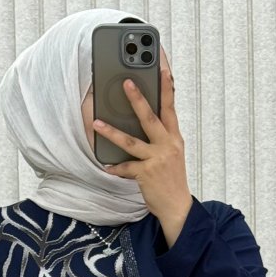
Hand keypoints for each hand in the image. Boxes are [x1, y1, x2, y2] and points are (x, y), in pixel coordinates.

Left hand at [93, 64, 191, 225]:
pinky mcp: (146, 174)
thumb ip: (162, 136)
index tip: (163, 69)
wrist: (178, 207)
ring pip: (131, 142)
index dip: (167, 88)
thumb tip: (146, 119)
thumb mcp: (172, 154)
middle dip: (138, 100)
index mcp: (174, 138)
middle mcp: (167, 145)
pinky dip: (115, 167)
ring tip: (97, 123)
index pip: (170, 108)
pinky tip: (106, 165)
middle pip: (150, 118)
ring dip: (112, 132)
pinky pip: (126, 167)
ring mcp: (157, 160)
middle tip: (126, 83)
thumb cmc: (172, 179)